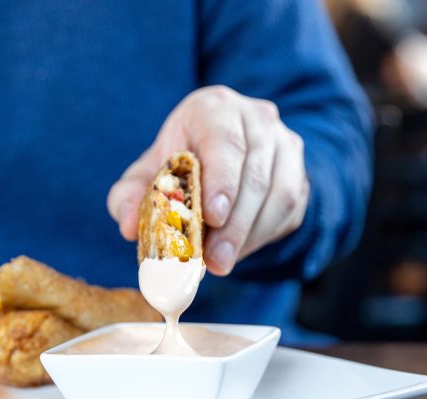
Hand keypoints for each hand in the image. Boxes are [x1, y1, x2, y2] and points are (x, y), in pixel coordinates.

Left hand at [107, 85, 308, 275]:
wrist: (225, 156)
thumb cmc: (182, 162)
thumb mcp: (150, 172)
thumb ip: (130, 196)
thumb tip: (129, 228)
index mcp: (214, 109)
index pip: (224, 140)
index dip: (221, 180)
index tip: (213, 217)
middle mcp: (256, 119)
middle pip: (254, 173)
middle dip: (234, 224)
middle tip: (214, 260)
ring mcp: (284, 145)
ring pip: (278, 193)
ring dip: (249, 234)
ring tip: (223, 262)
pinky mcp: (298, 173)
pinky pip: (289, 208)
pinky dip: (263, 235)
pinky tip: (239, 249)